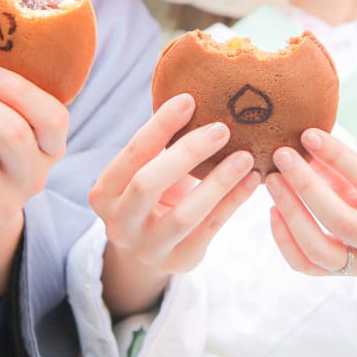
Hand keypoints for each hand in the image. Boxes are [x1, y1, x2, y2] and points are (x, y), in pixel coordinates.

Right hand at [89, 93, 260, 316]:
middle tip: (222, 128)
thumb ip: (159, 144)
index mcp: (103, 193)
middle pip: (149, 183)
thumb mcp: (144, 171)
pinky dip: (233, 202)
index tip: (189, 99)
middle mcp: (119, 224)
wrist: (148, 248)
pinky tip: (253, 180)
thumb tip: (197, 94)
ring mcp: (147, 248)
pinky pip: (210, 229)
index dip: (159, 126)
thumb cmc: (151, 193)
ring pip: (184, 214)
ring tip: (245, 156)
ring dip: (218, 182)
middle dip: (187, 152)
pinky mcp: (179, 261)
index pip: (132, 154)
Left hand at [267, 128, 356, 326]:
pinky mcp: (336, 277)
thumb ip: (339, 162)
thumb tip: (303, 138)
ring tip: (273, 180)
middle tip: (282, 156)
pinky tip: (272, 210)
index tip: (308, 135)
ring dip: (291, 211)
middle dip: (307, 185)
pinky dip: (284, 238)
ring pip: (319, 248)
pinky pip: (304, 264)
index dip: (339, 157)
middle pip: (341, 220)